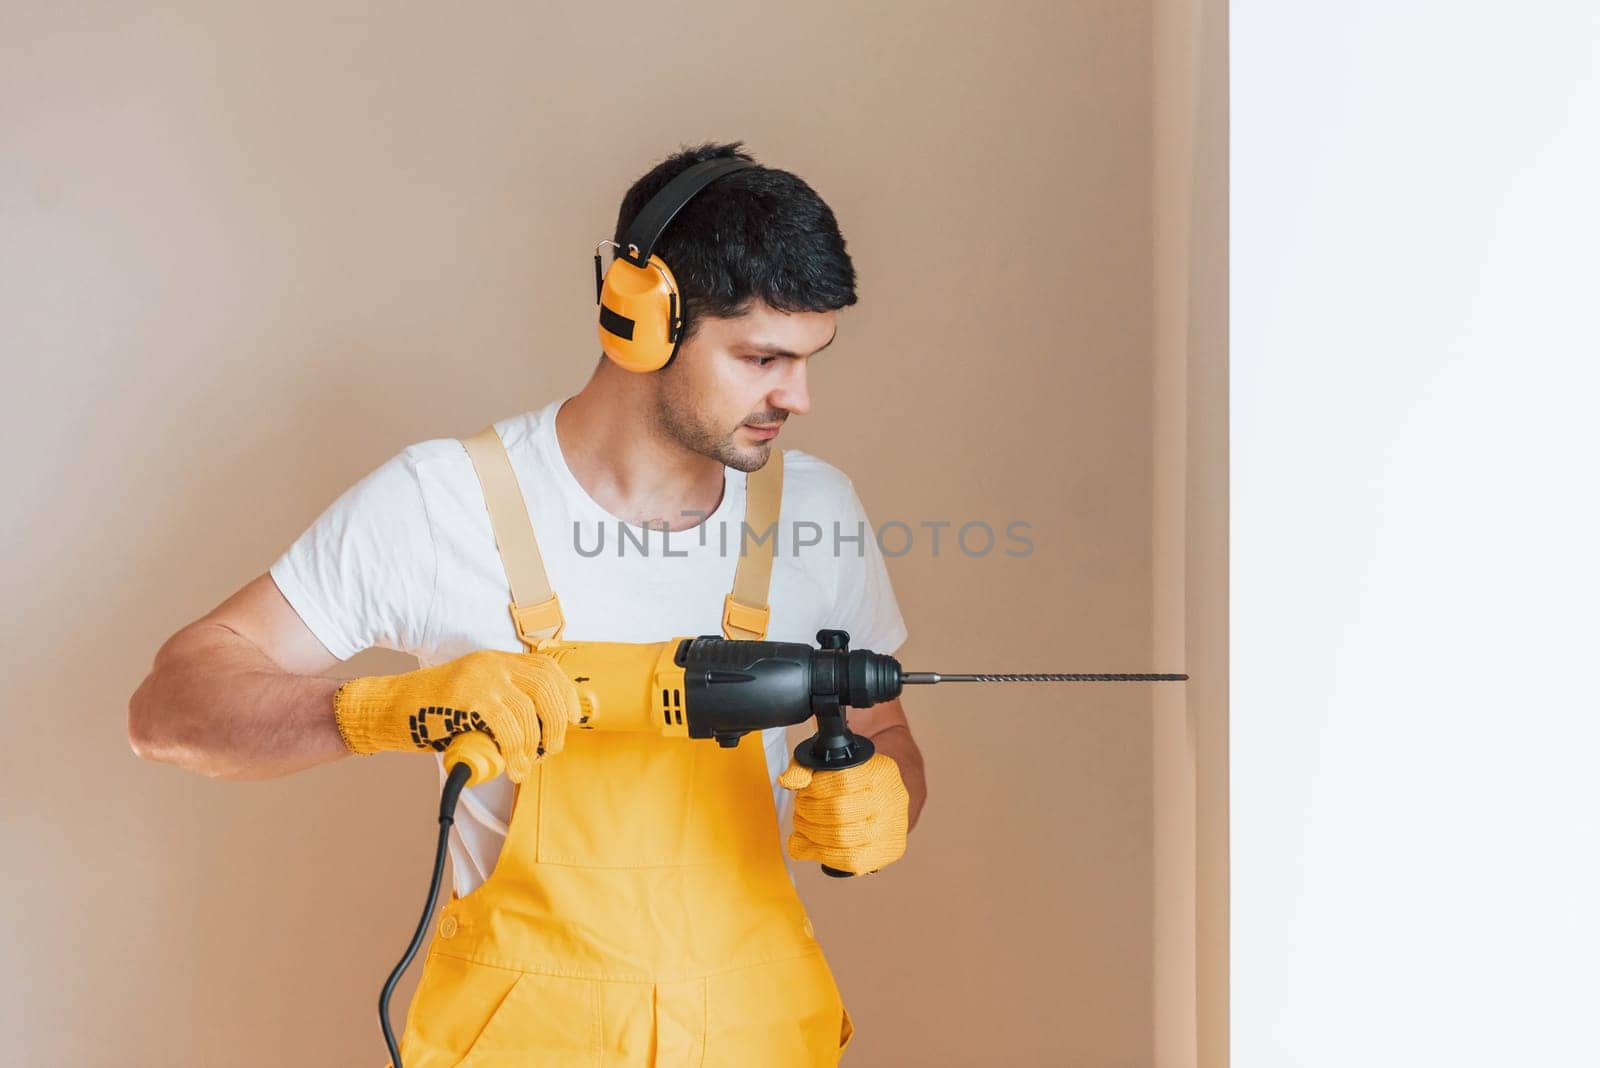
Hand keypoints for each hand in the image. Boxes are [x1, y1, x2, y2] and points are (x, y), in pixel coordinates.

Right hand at [332, 650, 581, 781]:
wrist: (388, 709)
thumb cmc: (430, 712)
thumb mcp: (473, 697)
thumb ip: (502, 704)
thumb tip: (540, 732)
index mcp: (496, 661)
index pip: (546, 669)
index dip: (565, 695)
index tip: (572, 719)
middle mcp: (492, 664)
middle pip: (545, 688)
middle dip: (556, 723)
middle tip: (550, 748)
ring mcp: (480, 679)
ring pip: (529, 712)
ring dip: (535, 744)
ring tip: (527, 764)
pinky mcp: (469, 699)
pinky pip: (508, 728)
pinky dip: (516, 752)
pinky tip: (514, 768)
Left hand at [777, 752, 909, 874]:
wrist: (884, 800)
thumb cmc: (853, 781)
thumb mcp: (829, 764)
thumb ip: (804, 767)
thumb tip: (788, 782)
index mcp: (880, 772)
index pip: (843, 780)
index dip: (815, 788)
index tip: (803, 789)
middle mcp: (891, 800)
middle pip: (839, 811)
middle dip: (809, 811)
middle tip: (801, 808)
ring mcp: (892, 829)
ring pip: (842, 838)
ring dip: (811, 833)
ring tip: (804, 825)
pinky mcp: (887, 852)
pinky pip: (850, 861)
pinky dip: (822, 854)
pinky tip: (812, 844)